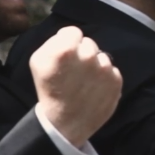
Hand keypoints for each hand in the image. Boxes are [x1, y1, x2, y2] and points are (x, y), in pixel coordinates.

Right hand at [29, 25, 122, 148]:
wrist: (65, 123)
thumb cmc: (49, 90)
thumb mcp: (38, 62)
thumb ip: (53, 42)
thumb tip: (69, 34)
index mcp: (66, 50)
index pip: (73, 32)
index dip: (68, 42)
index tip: (65, 55)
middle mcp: (88, 56)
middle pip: (89, 43)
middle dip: (82, 53)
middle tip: (74, 71)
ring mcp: (105, 69)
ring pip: (102, 57)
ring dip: (95, 65)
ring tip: (84, 82)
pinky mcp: (117, 81)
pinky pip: (112, 70)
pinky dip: (105, 77)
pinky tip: (94, 88)